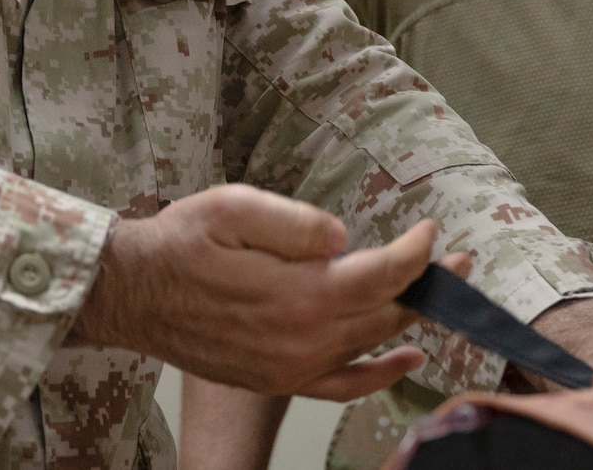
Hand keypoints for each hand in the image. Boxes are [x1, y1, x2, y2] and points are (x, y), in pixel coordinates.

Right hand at [70, 184, 438, 400]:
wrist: (131, 293)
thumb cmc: (179, 243)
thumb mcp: (233, 207)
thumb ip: (297, 222)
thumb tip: (345, 237)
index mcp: (300, 292)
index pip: (385, 274)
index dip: (418, 252)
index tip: (431, 229)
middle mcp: (304, 338)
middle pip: (389, 312)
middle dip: (431, 284)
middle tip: (462, 261)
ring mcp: (292, 365)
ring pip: (372, 344)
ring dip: (411, 318)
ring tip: (438, 293)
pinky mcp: (279, 379)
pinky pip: (344, 385)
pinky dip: (381, 374)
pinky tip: (406, 358)